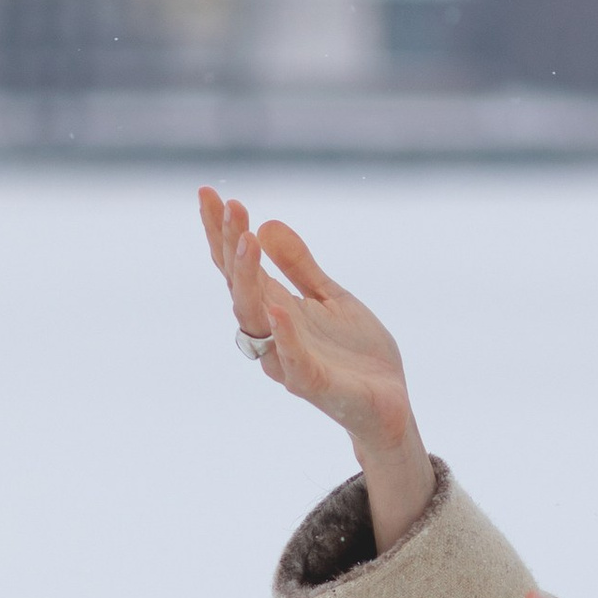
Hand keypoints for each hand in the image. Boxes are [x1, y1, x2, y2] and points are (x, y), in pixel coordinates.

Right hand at [200, 187, 432, 548]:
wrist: (389, 405)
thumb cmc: (356, 355)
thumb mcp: (332, 297)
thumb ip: (300, 266)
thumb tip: (266, 225)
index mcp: (276, 308)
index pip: (238, 266)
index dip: (220, 232)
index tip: (207, 192)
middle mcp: (272, 332)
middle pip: (238, 285)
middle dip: (229, 245)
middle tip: (230, 206)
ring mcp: (288, 359)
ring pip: (254, 318)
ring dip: (248, 279)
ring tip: (246, 241)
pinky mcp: (313, 385)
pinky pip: (291, 359)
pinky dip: (283, 334)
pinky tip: (278, 305)